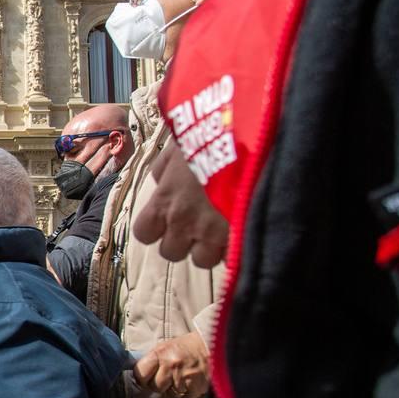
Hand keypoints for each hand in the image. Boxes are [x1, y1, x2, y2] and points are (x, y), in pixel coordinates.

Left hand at [132, 138, 229, 268]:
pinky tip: (242, 230)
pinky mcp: (240, 239)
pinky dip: (235, 248)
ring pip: (203, 260)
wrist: (255, 140)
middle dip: (183, 242)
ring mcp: (213, 235)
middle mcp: (184, 223)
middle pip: (171, 253)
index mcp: (165, 201)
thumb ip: (164, 168)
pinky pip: (232, 257)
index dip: (154, 229)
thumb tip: (159, 180)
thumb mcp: (180, 146)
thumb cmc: (213, 137)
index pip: (143, 233)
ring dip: (211, 248)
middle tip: (199, 224)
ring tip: (223, 227)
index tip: (166, 220)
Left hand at [133, 332, 210, 397]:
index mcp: (160, 352)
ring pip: (169, 393)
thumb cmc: (188, 347)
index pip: (140, 373)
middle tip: (168, 376)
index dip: (142, 378)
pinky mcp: (195, 386)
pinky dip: (188, 391)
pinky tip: (193, 380)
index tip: (145, 378)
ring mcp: (183, 376)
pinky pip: (185, 396)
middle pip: (154, 386)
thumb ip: (154, 360)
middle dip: (160, 384)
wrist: (215, 344)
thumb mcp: (167, 347)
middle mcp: (170, 364)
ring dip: (175, 388)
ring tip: (183, 376)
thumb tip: (139, 374)